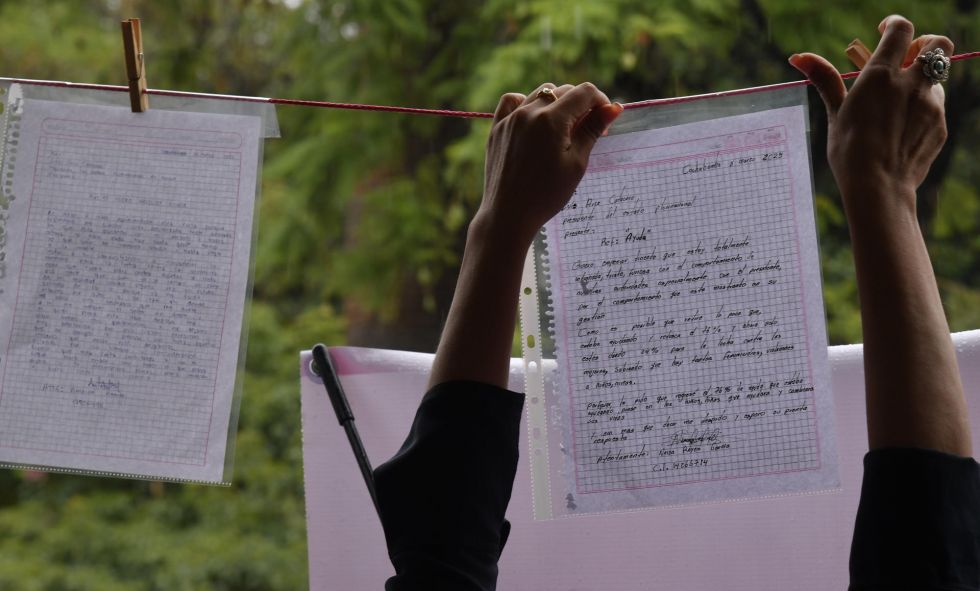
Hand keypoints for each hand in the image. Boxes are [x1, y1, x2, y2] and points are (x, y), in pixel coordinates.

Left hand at [478, 82, 622, 244]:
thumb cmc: (547, 194)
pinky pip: (511, 101)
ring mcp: (509, 119)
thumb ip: (592, 130)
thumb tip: (613, 108)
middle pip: (562, 91)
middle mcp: (528, 112)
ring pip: (539, 93)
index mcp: (550, 120)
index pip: (583, 92)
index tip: (605, 117)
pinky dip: (525, 102)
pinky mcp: (496, 129)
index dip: (600, 101)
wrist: (508, 215)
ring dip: (556, 103)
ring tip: (562, 129)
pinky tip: (533, 119)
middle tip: (587, 130)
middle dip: (580, 104)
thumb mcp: (576, 163)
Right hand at [789, 15, 951, 213]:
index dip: (894, 24)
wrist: (877, 188)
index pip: (901, 30)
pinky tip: (900, 134)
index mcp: (881, 75)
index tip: (884, 30)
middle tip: (907, 58)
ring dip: (919, 85)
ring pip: (934, 80)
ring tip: (894, 110)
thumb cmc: (848, 151)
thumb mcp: (835, 113)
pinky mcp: (939, 125)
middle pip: (938, 43)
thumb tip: (799, 57)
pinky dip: (920, 112)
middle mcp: (910, 84)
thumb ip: (824, 80)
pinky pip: (934, 109)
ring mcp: (930, 104)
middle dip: (926, 44)